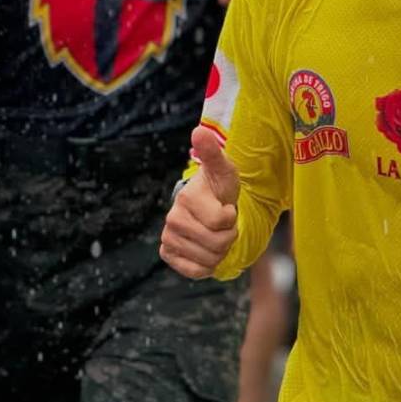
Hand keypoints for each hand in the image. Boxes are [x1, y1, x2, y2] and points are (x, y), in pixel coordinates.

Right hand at [160, 127, 240, 279]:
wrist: (209, 207)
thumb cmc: (220, 189)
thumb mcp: (224, 170)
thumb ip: (213, 153)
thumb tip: (199, 130)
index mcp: (187, 197)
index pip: (222, 221)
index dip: (232, 217)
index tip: (228, 207)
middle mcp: (173, 218)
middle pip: (217, 243)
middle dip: (228, 236)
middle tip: (224, 223)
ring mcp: (168, 238)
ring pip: (209, 259)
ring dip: (220, 251)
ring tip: (215, 234)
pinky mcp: (168, 254)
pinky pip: (195, 271)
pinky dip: (207, 265)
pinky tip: (206, 249)